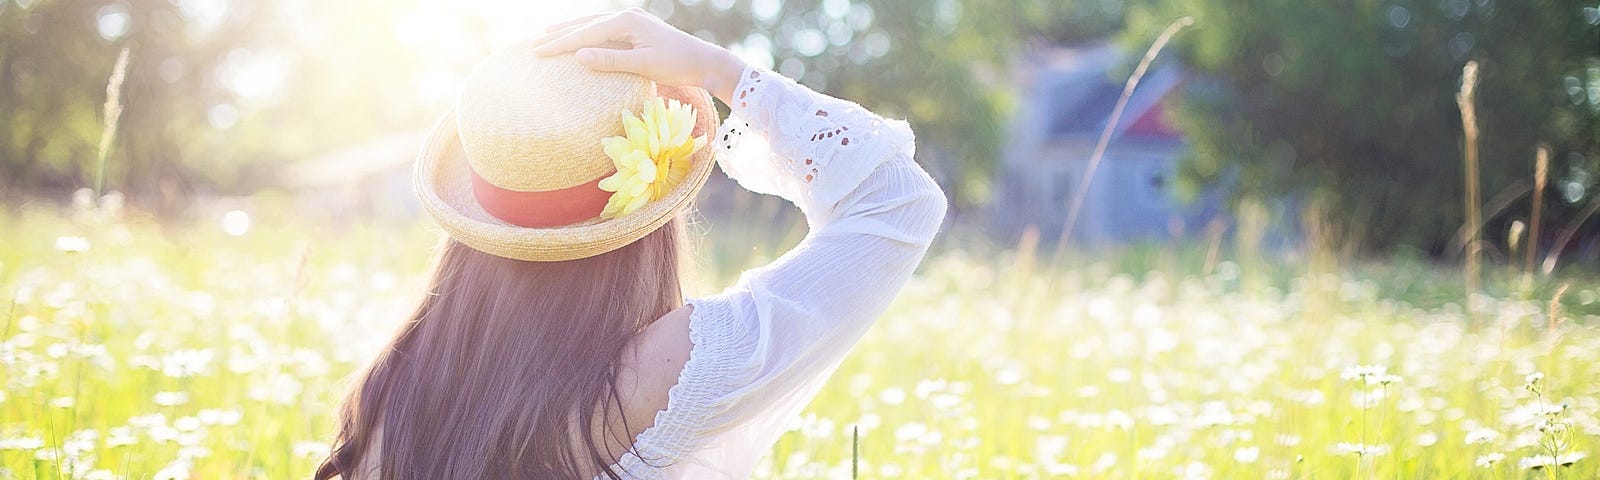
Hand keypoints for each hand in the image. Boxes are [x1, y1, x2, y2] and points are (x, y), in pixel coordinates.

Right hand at [530, 9, 747, 104]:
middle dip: (559, 35)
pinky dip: (587, 35)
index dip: (560, 44)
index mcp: (626, 22)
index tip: (538, 53)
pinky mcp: (636, 31)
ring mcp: (632, 22)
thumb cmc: (677, 65)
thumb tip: (578, 55)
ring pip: (593, 25)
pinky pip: (604, 31)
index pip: (585, 33)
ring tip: (548, 36)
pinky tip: (579, 40)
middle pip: (585, 25)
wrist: (704, 62)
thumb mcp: (643, 65)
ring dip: (570, 31)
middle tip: (533, 45)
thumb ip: (611, 60)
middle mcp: (626, 17)